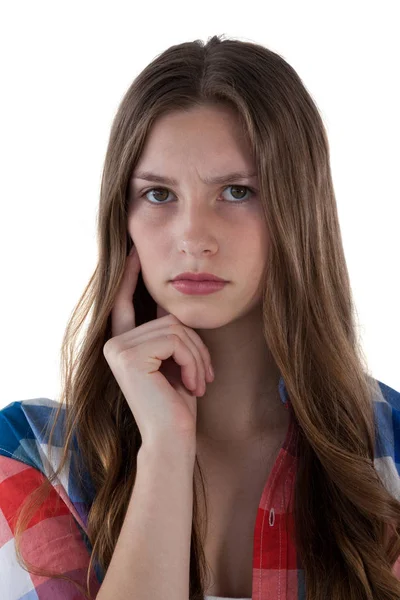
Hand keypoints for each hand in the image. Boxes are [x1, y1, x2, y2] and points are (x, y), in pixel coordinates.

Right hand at [103, 245, 213, 445]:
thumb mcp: (174, 362)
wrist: (172, 440)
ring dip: (198, 355)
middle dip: (195, 345)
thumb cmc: (176, 405)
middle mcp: (113, 344)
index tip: (135, 251)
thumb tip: (174, 305)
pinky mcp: (130, 356)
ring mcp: (118, 348)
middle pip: (167, 318)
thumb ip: (167, 334)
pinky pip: (176, 339)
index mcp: (122, 345)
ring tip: (200, 382)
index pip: (125, 303)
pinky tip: (192, 385)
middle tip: (205, 376)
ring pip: (175, 327)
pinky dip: (194, 360)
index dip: (131, 277)